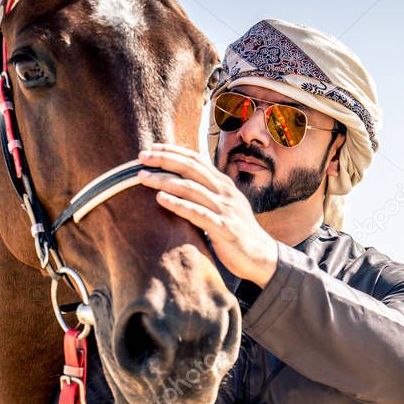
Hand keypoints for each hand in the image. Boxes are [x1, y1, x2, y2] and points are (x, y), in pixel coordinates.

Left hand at [137, 143, 278, 286]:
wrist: (261, 256)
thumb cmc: (236, 230)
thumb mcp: (224, 205)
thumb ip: (206, 192)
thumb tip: (181, 181)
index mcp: (223, 184)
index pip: (196, 160)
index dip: (173, 151)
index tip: (152, 147)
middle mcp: (225, 192)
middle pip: (191, 168)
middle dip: (164, 160)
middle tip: (142, 157)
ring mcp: (225, 209)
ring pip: (191, 188)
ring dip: (164, 180)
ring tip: (143, 177)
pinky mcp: (224, 228)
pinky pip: (198, 213)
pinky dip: (178, 204)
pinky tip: (161, 199)